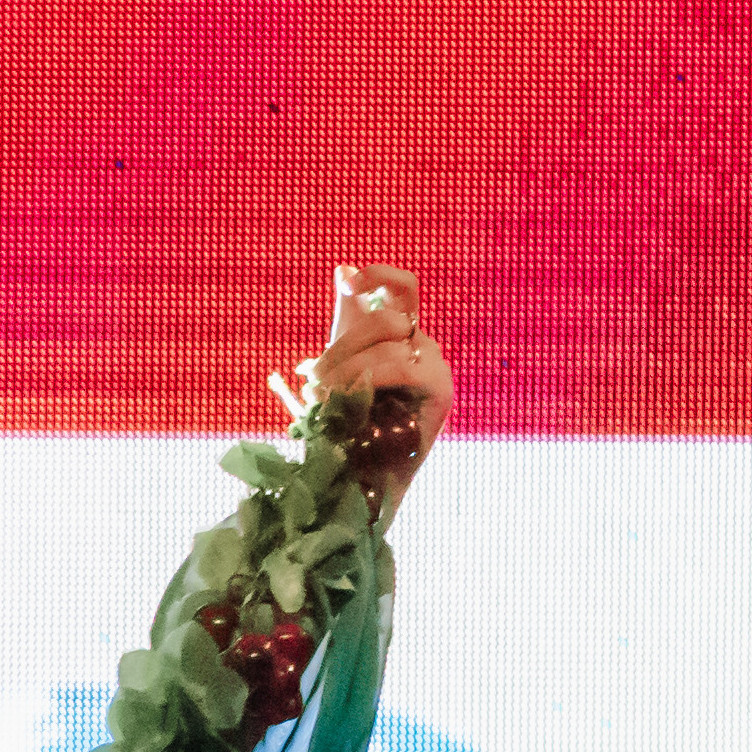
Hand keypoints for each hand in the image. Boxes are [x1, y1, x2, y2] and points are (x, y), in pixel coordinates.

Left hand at [303, 265, 452, 499]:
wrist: (355, 484)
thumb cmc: (342, 430)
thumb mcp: (338, 367)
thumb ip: (344, 322)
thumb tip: (343, 268)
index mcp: (400, 338)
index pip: (402, 288)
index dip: (377, 275)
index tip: (344, 280)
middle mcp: (422, 349)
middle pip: (385, 318)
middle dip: (340, 345)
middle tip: (310, 380)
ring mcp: (436, 368)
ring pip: (388, 342)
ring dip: (344, 367)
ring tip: (318, 399)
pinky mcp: (441, 392)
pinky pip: (400, 367)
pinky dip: (365, 378)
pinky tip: (345, 399)